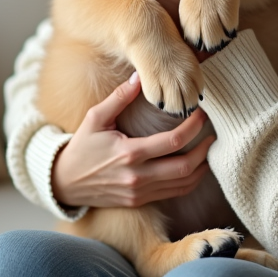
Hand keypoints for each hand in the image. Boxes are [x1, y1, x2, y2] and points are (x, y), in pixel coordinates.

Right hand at [51, 72, 213, 208]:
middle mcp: (138, 177)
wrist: (65, 182)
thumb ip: (119, 96)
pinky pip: (174, 194)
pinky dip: (189, 181)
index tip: (201, 114)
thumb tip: (140, 75)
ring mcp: (140, 192)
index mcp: (129, 153)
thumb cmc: (81, 147)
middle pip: (185, 167)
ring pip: (183, 184)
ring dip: (201, 168)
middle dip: (204, 150)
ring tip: (208, 149)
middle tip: (212, 134)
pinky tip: (195, 167)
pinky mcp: (141, 201)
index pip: (173, 142)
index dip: (193, 128)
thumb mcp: (95, 118)